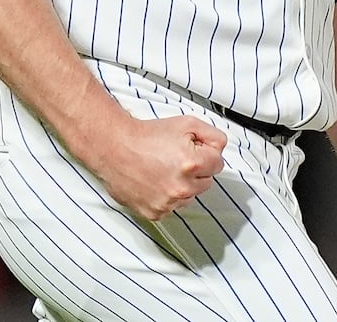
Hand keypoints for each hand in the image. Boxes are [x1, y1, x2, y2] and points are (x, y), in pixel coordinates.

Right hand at [90, 115, 226, 220]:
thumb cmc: (148, 135)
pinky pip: (173, 207)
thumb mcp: (186, 124)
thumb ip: (213, 136)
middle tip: (176, 158)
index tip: (193, 150)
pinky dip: (168, 197)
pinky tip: (156, 182)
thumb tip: (221, 149)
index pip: (218, 164)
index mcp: (192, 163)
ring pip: (190, 196)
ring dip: (183, 185)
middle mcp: (181, 187)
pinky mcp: (155, 213)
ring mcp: (168, 203)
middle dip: (197, 170)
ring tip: (163, 170)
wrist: (115, 148)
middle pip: (206, 181)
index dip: (206, 153)